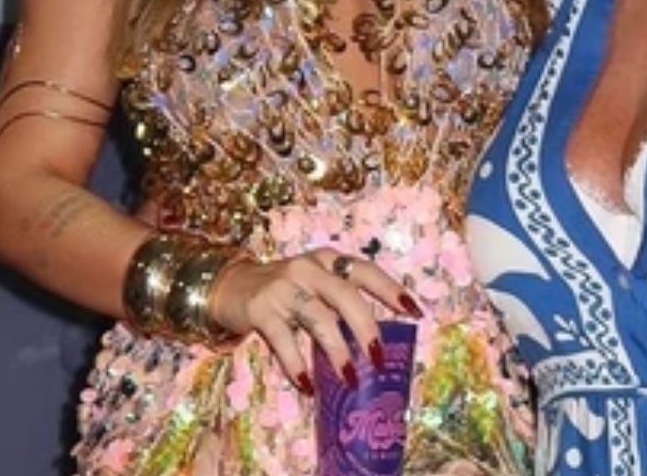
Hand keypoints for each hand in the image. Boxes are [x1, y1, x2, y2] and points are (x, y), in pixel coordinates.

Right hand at [207, 249, 420, 394]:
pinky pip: (284, 340)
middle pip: (346, 295)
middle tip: (380, 358)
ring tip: (351, 378)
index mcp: (328, 260)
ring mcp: (283, 287)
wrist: (231, 286)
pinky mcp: (261, 309)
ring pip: (319, 318)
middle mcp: (309, 268)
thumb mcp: (315, 286)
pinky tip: (307, 385)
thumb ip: (341, 304)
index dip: (391, 290)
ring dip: (338, 350)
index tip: (415, 312)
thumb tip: (376, 345)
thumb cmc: (286, 291)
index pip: (366, 271)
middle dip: (367, 328)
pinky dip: (297, 365)